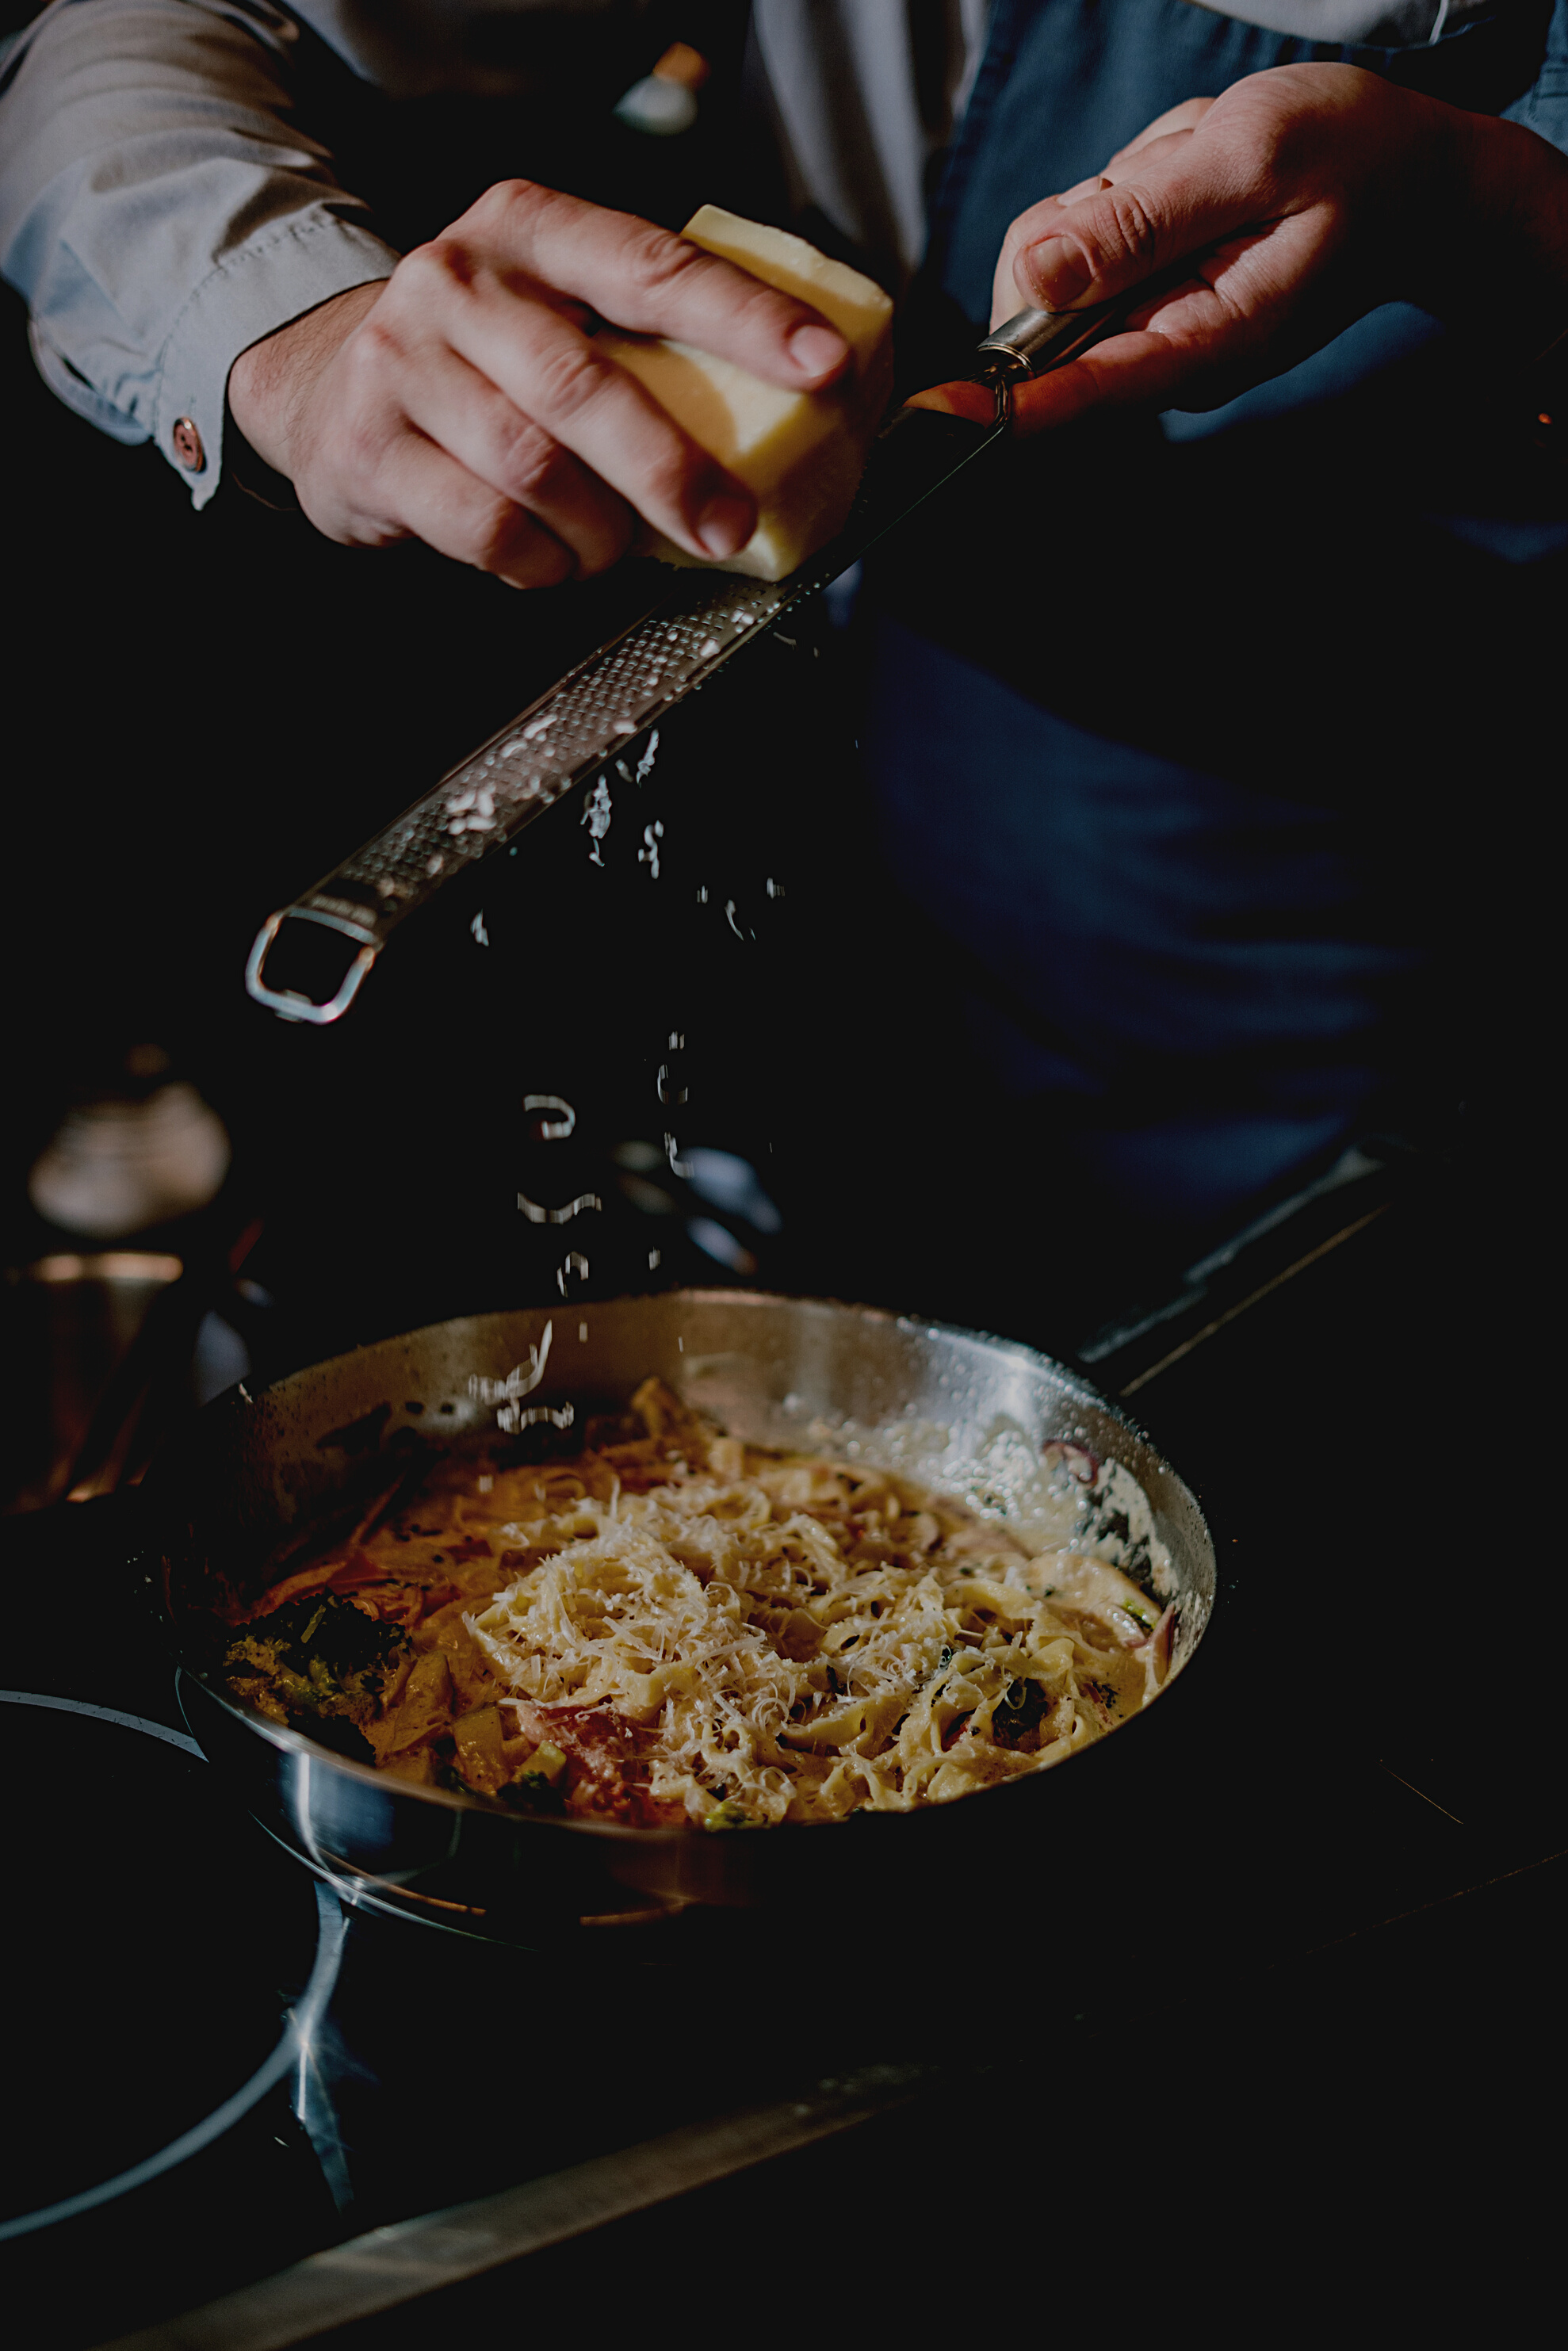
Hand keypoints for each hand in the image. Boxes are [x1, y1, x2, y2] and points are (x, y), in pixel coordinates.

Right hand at [228, 181, 849, 585]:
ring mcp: (404, 362)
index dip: (744, 318)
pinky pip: (486, 528)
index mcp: (531, 228)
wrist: (320, 387)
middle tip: (731, 526)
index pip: (653, 266)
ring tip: (617, 549)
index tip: (824, 365)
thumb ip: (653, 343)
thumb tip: (818, 408)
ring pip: (534, 469)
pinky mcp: (370, 446)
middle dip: (675, 471)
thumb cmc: (482, 362)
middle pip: (587, 387)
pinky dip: (539, 563)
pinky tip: (552, 561)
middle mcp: (460, 280)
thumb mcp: (558, 315)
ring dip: (598, 533)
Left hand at [914, 65, 1567, 432]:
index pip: (1078, 387)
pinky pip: (1080, 237)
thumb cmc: (1351, 160)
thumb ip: (1141, 220)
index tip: (933, 415)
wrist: (1411, 177)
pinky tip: (1187, 181)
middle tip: (1176, 173)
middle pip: (1039, 304)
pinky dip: (1121, 191)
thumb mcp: (1251, 156)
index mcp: (1199, 342)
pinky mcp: (1135, 297)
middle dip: (1085, 218)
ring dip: (1111, 194)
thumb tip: (1037, 277)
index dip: (999, 399)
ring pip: (1051, 259)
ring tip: (1198, 174)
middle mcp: (1159, 354)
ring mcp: (1144, 328)